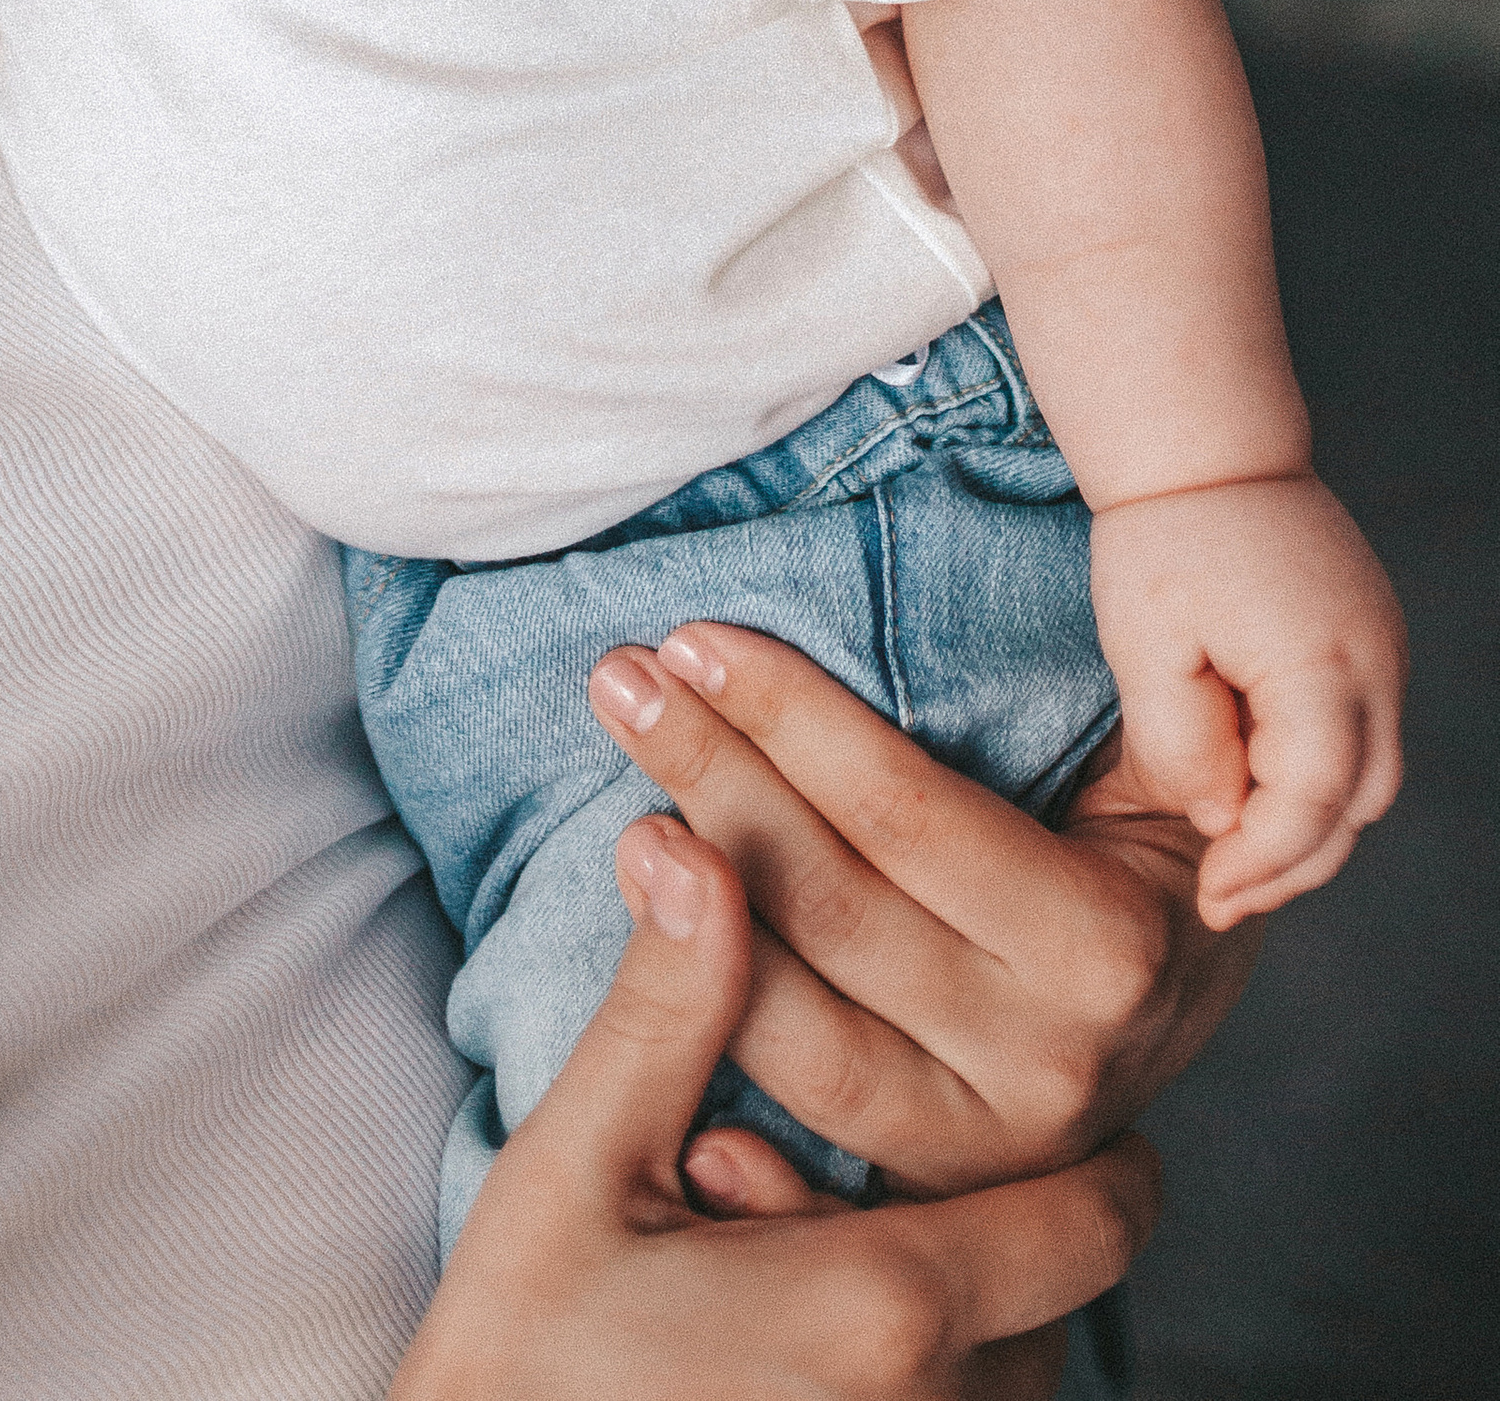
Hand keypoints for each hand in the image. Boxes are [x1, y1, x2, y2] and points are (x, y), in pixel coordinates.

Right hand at [396, 813, 1156, 1399]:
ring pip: (1014, 1378)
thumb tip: (697, 843)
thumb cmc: (519, 1356)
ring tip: (844, 1247)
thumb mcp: (578, 1163)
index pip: (1094, 1218)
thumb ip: (669, 1009)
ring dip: (966, 1313)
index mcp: (885, 1304)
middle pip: (1062, 1302)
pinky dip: (924, 1382)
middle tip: (898, 1171)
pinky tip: (815, 1340)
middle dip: (1007, 1227)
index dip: (1101, 1157)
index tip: (1063, 1103)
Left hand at [585, 626, 1257, 1192]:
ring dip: (685, 909)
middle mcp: (1050, 1063)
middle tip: (619, 681)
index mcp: (1107, 946)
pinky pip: (792, 1126)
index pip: (907, 815)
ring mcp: (983, 1145)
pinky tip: (642, 963)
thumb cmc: (1148, 827)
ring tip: (621, 805)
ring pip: (797, 1028)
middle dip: (710, 778)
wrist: (1181, 998)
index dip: (790, 718)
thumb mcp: (1172, 757)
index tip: (695, 638)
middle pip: (832, 910)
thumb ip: (1143, 702)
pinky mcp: (923, 1183)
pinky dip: (709, 1045)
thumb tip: (1117, 617)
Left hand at [1089, 471, 1406, 925]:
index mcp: (1321, 664)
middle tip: (1220, 899)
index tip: (1210, 898)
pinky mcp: (1373, 639)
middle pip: (1357, 804)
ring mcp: (1385, 649)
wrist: (1206, 445)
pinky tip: (1255, 792)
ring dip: (1311, 824)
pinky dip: (1319, 777)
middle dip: (1293, 862)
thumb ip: (1182, 741)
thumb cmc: (1163, 537)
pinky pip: (1361, 735)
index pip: (1312, 802)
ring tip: (1236, 858)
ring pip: (1370, 778)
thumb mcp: (1146, 642)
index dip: (1263, 862)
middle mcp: (1375, 663)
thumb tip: (1221, 819)